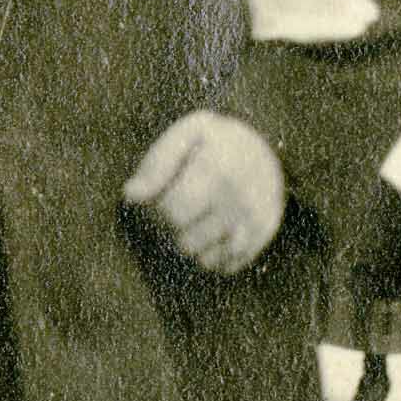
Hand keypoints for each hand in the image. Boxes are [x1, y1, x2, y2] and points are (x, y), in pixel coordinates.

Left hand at [124, 113, 286, 275]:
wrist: (269, 149)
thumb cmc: (218, 142)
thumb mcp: (188, 134)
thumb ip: (157, 163)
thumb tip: (131, 195)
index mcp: (219, 167)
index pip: (172, 213)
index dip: (160, 208)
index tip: (167, 193)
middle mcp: (242, 198)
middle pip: (186, 242)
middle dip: (176, 228)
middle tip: (183, 206)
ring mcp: (255, 221)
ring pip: (204, 260)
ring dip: (193, 242)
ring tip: (199, 217)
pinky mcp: (263, 237)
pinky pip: (224, 266)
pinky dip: (214, 254)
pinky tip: (215, 230)